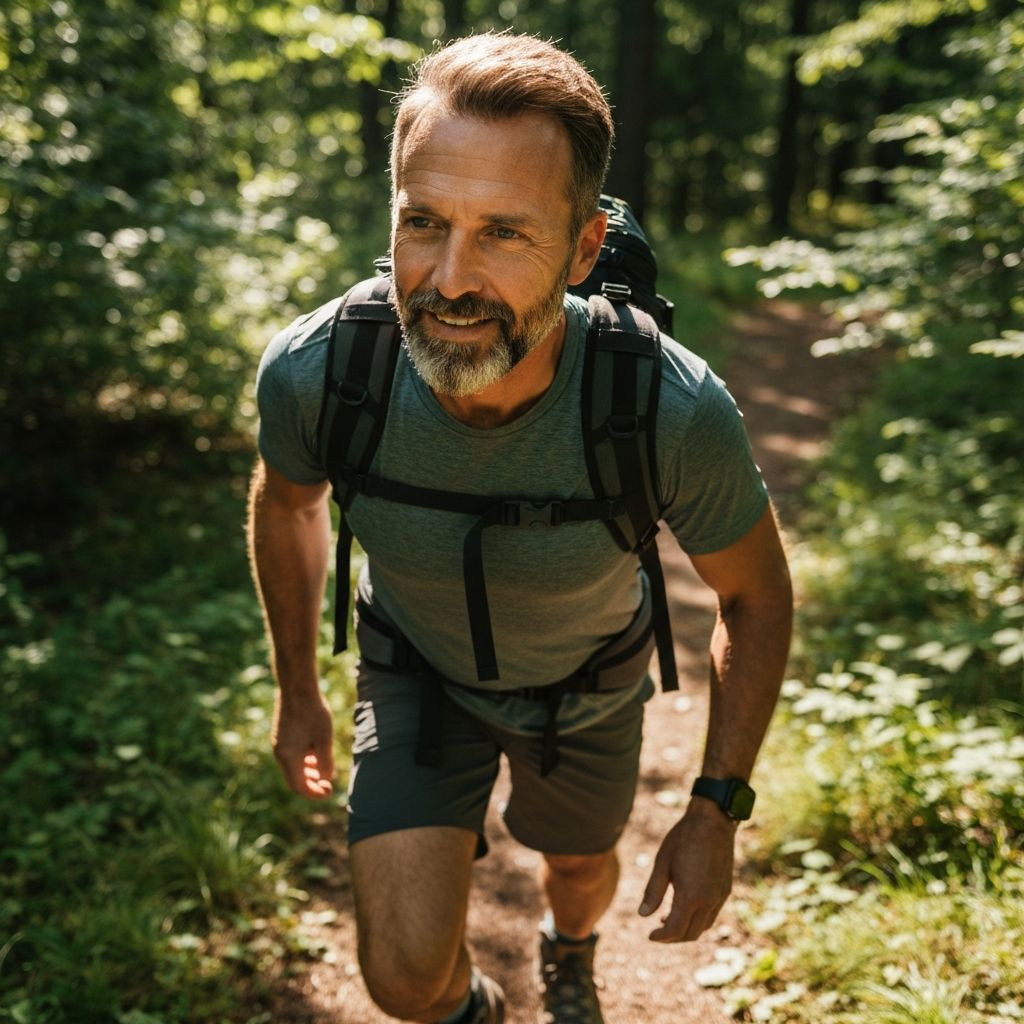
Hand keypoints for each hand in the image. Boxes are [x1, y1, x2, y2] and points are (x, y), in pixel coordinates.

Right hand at [272, 691, 335, 798]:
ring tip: (324, 769)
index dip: (314, 793)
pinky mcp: (281, 735)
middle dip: (311, 784)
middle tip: (328, 784)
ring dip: (307, 772)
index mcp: (288, 758)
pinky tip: (315, 754)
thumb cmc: (313, 713)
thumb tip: (326, 779)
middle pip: (294, 779)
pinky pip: (291, 755)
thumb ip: (325, 762)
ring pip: (292, 767)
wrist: (297, 688)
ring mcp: (279, 744)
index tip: (329, 792)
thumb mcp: (324, 739)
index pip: (299, 787)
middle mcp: (280, 753)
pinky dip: (303, 760)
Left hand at [638, 801, 736, 941]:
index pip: (675, 930)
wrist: (713, 822)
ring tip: (668, 919)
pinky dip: (698, 920)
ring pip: (704, 927)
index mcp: (691, 896)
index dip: (661, 937)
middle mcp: (708, 901)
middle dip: (673, 938)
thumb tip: (642, 915)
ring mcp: (720, 897)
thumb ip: (653, 892)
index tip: (650, 935)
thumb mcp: (662, 863)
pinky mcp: (725, 890)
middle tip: (658, 930)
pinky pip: (712, 915)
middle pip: (691, 934)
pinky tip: (686, 908)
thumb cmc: (684, 839)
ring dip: (686, 930)